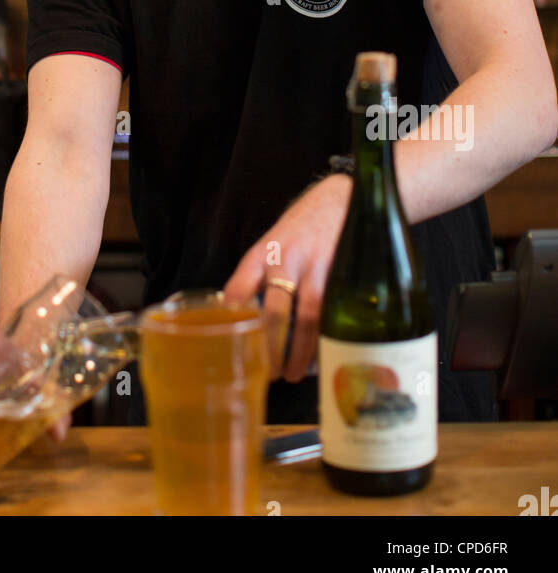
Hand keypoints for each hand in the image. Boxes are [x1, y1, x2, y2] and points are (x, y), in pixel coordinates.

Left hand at [223, 174, 351, 382]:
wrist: (343, 197)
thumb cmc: (303, 226)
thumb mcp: (274, 242)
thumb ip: (261, 275)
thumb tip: (245, 316)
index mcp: (263, 252)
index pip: (239, 287)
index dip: (232, 318)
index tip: (229, 342)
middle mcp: (286, 260)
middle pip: (273, 313)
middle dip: (268, 348)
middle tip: (264, 373)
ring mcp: (315, 268)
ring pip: (304, 320)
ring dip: (296, 353)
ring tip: (290, 375)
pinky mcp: (341, 276)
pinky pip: (331, 316)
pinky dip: (324, 341)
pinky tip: (321, 357)